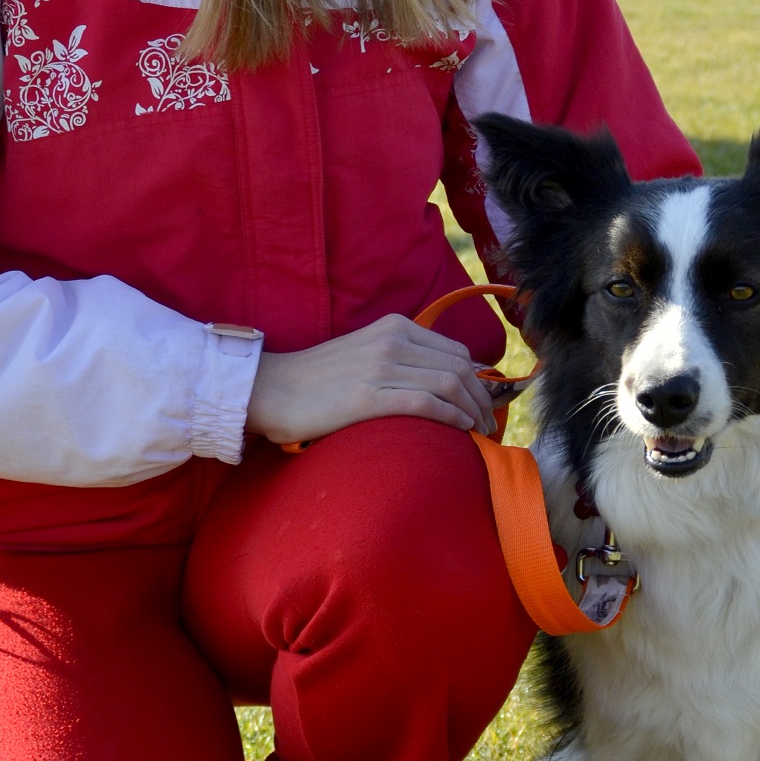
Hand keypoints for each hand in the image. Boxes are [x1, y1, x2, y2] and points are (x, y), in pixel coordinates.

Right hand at [246, 314, 499, 447]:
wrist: (271, 389)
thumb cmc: (316, 380)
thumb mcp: (364, 354)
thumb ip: (398, 360)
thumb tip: (439, 384)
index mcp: (394, 328)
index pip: (455, 353)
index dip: (478, 381)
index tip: (483, 405)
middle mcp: (392, 341)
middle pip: (459, 369)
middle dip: (482, 399)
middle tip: (488, 425)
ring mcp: (381, 367)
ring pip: (449, 384)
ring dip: (472, 412)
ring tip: (478, 433)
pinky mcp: (369, 396)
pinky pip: (426, 403)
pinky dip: (451, 418)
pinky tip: (459, 431)